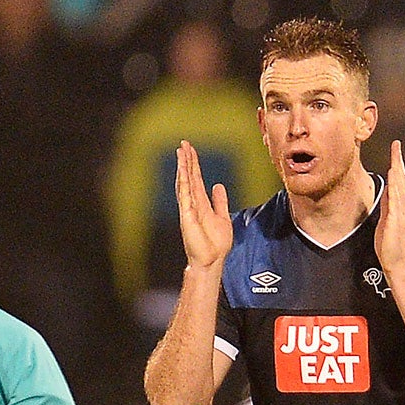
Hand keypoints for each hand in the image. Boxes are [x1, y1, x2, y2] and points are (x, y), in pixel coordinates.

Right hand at [172, 140, 233, 269]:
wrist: (212, 261)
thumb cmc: (216, 245)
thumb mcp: (222, 217)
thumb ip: (219, 201)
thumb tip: (218, 186)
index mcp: (201, 203)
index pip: (196, 179)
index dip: (194, 164)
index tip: (191, 150)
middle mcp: (193, 204)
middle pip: (188, 177)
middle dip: (187, 160)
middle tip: (184, 143)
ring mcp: (188, 209)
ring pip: (185, 183)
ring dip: (183, 167)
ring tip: (181, 151)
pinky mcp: (187, 216)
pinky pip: (185, 195)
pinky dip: (183, 182)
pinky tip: (182, 170)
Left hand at [373, 142, 404, 281]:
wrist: (396, 262)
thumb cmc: (390, 244)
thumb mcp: (385, 220)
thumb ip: (387, 205)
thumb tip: (386, 191)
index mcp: (400, 206)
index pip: (399, 182)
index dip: (397, 165)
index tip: (395, 150)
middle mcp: (402, 206)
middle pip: (401, 179)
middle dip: (398, 161)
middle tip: (397, 144)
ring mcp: (400, 212)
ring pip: (399, 186)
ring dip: (397, 169)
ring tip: (395, 153)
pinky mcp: (394, 219)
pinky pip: (395, 199)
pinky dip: (394, 186)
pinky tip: (392, 175)